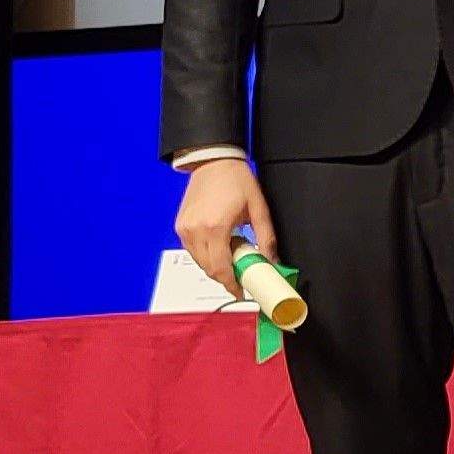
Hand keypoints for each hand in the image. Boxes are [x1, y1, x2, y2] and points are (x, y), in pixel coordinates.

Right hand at [175, 160, 275, 298]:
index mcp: (215, 228)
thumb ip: (266, 238)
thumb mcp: (258, 208)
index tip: (241, 291)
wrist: (213, 162)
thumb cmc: (236, 181)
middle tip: (241, 274)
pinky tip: (220, 245)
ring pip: (199, 261)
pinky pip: (193, 250)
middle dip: (225, 276)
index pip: (220, 268)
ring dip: (215, 265)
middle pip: (209, 268)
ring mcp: (185, 229)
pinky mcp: (180, 226)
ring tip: (233, 254)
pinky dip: (206, 254)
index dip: (231, 284)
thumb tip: (272, 260)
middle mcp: (196, 231)